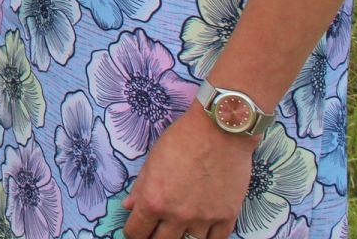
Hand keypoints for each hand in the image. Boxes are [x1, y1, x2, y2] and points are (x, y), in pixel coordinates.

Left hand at [121, 109, 252, 238]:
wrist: (220, 129)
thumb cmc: (182, 139)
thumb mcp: (153, 160)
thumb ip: (140, 188)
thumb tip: (129, 206)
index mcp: (154, 201)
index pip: (136, 232)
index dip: (134, 232)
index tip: (137, 229)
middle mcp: (177, 215)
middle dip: (154, 238)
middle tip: (156, 230)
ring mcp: (204, 219)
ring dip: (182, 237)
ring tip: (180, 227)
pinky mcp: (227, 217)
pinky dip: (207, 237)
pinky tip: (202, 229)